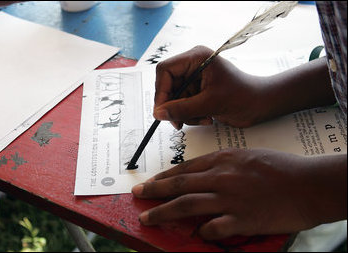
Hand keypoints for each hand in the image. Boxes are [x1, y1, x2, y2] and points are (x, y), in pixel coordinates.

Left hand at [132, 149, 346, 239]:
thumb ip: (222, 165)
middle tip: (137, 195)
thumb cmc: (280, 167)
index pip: (184, 169)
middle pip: (179, 186)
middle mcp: (221, 178)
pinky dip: (201, 232)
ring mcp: (229, 199)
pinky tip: (195, 235)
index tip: (148, 182)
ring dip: (163, 212)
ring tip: (147, 217)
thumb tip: (203, 176)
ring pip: (186, 205)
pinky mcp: (242, 219)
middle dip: (154, 192)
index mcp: (222, 160)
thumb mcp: (247, 156)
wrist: (308, 183)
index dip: (163, 177)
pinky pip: (213, 228)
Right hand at [153, 45, 266, 128]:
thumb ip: (182, 109)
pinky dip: (191, 115)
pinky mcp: (198, 91)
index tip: (163, 111)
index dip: (162, 91)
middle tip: (178, 122)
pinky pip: (183, 105)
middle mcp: (193, 66)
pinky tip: (207, 118)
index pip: (166, 70)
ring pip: (175, 99)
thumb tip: (158, 114)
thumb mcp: (209, 103)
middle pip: (168, 86)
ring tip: (202, 119)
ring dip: (185, 114)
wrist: (261, 105)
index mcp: (196, 58)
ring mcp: (195, 79)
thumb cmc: (243, 96)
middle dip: (174, 106)